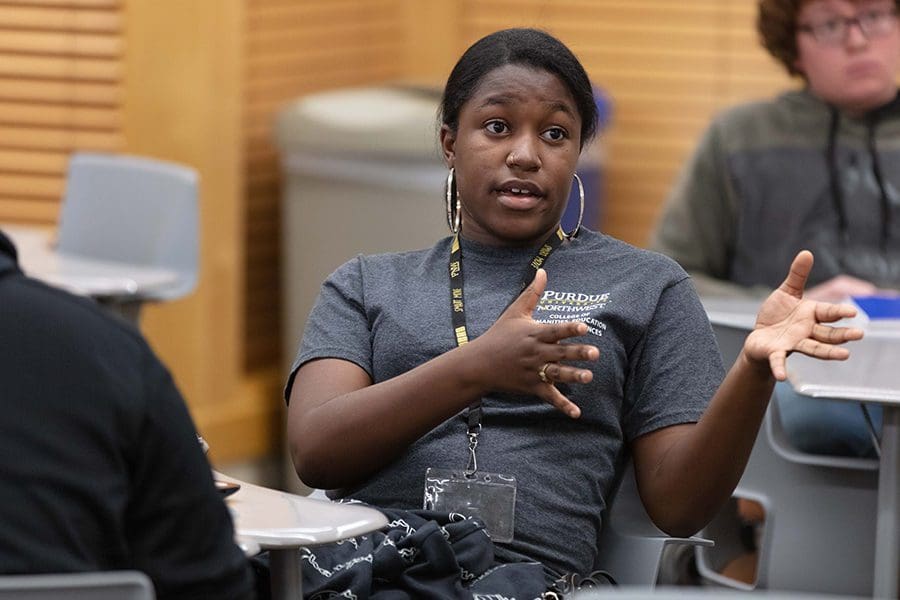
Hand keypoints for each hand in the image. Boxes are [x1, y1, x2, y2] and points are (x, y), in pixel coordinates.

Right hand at [468, 269, 598, 417]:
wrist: (479, 363)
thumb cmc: (499, 335)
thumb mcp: (515, 312)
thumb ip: (532, 292)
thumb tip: (543, 270)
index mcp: (534, 334)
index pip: (555, 330)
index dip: (569, 328)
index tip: (585, 326)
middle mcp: (535, 352)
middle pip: (560, 353)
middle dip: (577, 353)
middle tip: (595, 353)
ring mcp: (534, 371)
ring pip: (557, 374)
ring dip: (573, 376)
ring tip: (588, 377)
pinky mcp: (532, 386)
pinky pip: (549, 396)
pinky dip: (562, 405)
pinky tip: (576, 413)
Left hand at [744, 251, 863, 380]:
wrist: (759, 337)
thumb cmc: (776, 316)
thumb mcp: (786, 292)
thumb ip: (797, 275)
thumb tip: (806, 252)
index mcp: (810, 315)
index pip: (828, 313)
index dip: (840, 312)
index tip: (854, 312)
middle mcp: (806, 331)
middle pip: (828, 334)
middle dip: (843, 335)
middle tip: (859, 335)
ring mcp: (793, 344)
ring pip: (813, 349)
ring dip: (827, 353)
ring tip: (844, 356)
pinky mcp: (776, 353)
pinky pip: (779, 361)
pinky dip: (780, 368)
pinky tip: (782, 376)